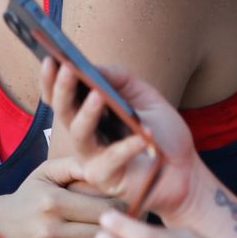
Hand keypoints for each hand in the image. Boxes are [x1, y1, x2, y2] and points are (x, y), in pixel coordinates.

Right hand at [0, 157, 113, 237]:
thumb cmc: (30, 197)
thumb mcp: (46, 173)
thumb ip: (74, 164)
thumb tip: (103, 165)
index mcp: (53, 203)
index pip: (103, 209)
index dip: (120, 208)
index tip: (123, 207)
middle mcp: (49, 231)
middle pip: (102, 235)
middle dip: (118, 230)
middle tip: (126, 226)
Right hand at [43, 59, 197, 221]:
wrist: (186, 172)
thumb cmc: (163, 134)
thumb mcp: (144, 96)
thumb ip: (119, 79)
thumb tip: (93, 67)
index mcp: (90, 114)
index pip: (62, 97)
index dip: (52, 79)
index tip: (50, 58)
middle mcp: (86, 134)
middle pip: (64, 112)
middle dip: (63, 89)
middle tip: (67, 69)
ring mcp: (93, 158)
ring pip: (80, 134)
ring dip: (87, 113)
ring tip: (98, 95)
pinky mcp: (106, 178)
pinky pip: (111, 160)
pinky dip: (126, 147)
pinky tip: (142, 135)